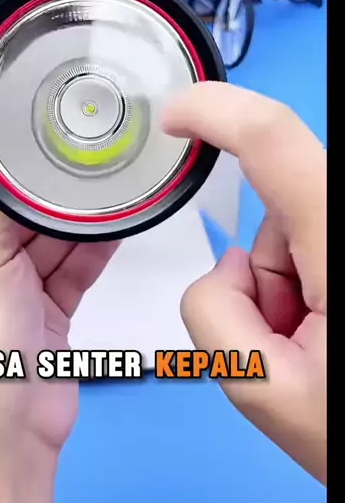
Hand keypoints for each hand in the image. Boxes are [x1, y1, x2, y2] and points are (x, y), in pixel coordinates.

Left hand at [0, 165, 118, 502]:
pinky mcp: (49, 306)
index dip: (11, 154)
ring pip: (54, 234)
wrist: (5, 432)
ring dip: (81, 218)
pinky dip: (96, 247)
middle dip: (56, 188)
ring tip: (114, 184)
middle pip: (23, 205)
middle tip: (96, 156)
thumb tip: (14, 147)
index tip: (52, 127)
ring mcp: (15, 282)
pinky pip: (75, 265)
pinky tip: (119, 222)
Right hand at [163, 82, 325, 484]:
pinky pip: (311, 249)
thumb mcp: (265, 390)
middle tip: (288, 342)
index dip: (215, 111)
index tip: (174, 118)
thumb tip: (229, 267)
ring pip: (292, 233)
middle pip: (277, 207)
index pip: (273, 140)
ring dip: (284, 288)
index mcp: (340, 245)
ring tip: (314, 349)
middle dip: (262, 271)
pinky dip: (303, 290)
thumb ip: (212, 314)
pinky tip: (327, 337)